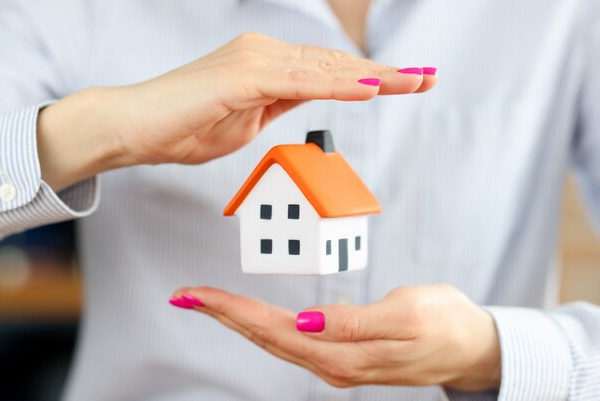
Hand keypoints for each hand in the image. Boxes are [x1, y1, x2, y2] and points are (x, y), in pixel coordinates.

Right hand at [37, 32, 435, 190]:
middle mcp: (264, 54)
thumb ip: (276, 105)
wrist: (133, 126)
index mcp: (266, 66)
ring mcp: (253, 61)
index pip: (327, 72)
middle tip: (429, 77)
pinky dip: (337, 84)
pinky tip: (369, 86)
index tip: (406, 82)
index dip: (369, 77)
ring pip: (324, 69)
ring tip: (414, 80)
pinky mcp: (241, 76)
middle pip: (334, 65)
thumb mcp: (245, 120)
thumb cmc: (183, 127)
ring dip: (373, 76)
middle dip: (385, 73)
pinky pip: (298, 81)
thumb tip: (302, 100)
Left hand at [170, 284, 500, 390]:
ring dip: (239, 320)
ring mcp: (336, 362)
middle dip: (223, 315)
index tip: (197, 295)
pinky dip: (263, 325)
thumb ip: (354, 323)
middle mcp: (332, 364)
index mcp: (343, 355)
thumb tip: (304, 323)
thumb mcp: (407, 317)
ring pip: (274, 341)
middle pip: (265, 338)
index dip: (232, 311)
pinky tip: (253, 317)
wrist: (471, 347)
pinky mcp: (343, 354)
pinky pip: (292, 340)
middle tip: (187, 295)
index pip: (273, 331)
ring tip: (209, 302)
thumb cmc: (443, 324)